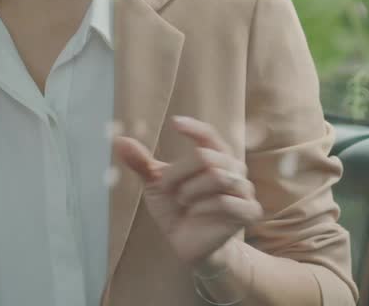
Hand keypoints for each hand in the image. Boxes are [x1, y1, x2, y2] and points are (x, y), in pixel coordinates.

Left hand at [113, 115, 262, 269]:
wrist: (188, 244)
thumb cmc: (176, 209)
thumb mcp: (156, 185)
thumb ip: (141, 163)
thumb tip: (118, 140)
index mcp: (216, 156)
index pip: (209, 134)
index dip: (194, 127)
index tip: (174, 123)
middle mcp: (234, 168)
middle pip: (207, 157)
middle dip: (179, 173)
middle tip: (167, 188)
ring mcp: (244, 189)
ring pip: (217, 177)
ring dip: (190, 191)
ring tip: (183, 201)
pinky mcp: (249, 211)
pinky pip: (226, 201)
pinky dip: (203, 207)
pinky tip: (195, 213)